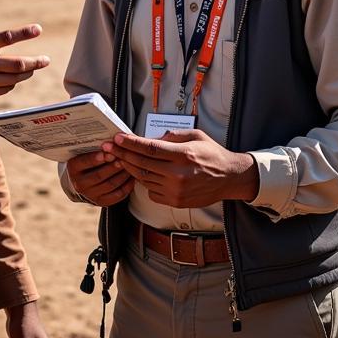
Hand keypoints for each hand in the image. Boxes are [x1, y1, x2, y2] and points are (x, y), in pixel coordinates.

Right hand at [0, 24, 49, 102]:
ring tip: (32, 68)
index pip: (6, 37)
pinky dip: (13, 82)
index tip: (38, 29)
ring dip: (27, 73)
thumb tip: (17, 37)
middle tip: (45, 60)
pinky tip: (13, 77)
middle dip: (35, 62)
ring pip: (15, 78)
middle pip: (17, 64)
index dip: (24, 33)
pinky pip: (6, 88)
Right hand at [65, 150, 134, 205]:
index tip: (106, 153)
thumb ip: (97, 148)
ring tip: (130, 165)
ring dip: (122, 174)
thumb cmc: (89, 160)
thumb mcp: (87, 152)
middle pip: (99, 175)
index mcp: (73, 168)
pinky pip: (117, 195)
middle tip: (123, 158)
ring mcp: (90, 195)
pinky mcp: (101, 202)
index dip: (95, 158)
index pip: (83, 163)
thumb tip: (113, 140)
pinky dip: (127, 185)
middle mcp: (79, 183)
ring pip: (110, 185)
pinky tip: (132, 176)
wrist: (84, 180)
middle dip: (113, 166)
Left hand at [106, 130, 258, 206]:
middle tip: (109, 147)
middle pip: (141, 164)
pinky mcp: (174, 201)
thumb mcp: (195, 135)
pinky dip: (144, 181)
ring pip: (143, 178)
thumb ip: (171, 136)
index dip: (131, 143)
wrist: (228, 178)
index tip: (118, 138)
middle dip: (123, 154)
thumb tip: (150, 139)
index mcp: (183, 155)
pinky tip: (140, 172)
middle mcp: (177, 174)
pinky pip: (151, 191)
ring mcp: (175, 190)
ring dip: (129, 167)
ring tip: (120, 158)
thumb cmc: (212, 154)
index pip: (149, 149)